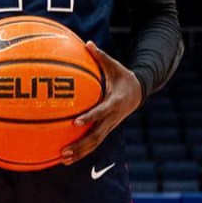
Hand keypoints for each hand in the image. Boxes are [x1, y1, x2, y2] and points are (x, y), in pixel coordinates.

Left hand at [60, 41, 141, 164]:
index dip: (90, 117)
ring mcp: (110, 126)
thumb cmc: (122, 77)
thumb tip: (88, 43)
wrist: (138, 92)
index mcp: (114, 102)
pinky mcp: (107, 130)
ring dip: (80, 152)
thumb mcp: (114, 66)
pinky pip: (94, 143)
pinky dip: (82, 152)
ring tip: (63, 159)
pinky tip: (68, 158)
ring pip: (95, 143)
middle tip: (64, 150)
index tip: (76, 122)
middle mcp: (112, 118)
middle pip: (96, 135)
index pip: (101, 112)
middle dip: (80, 144)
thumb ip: (100, 56)